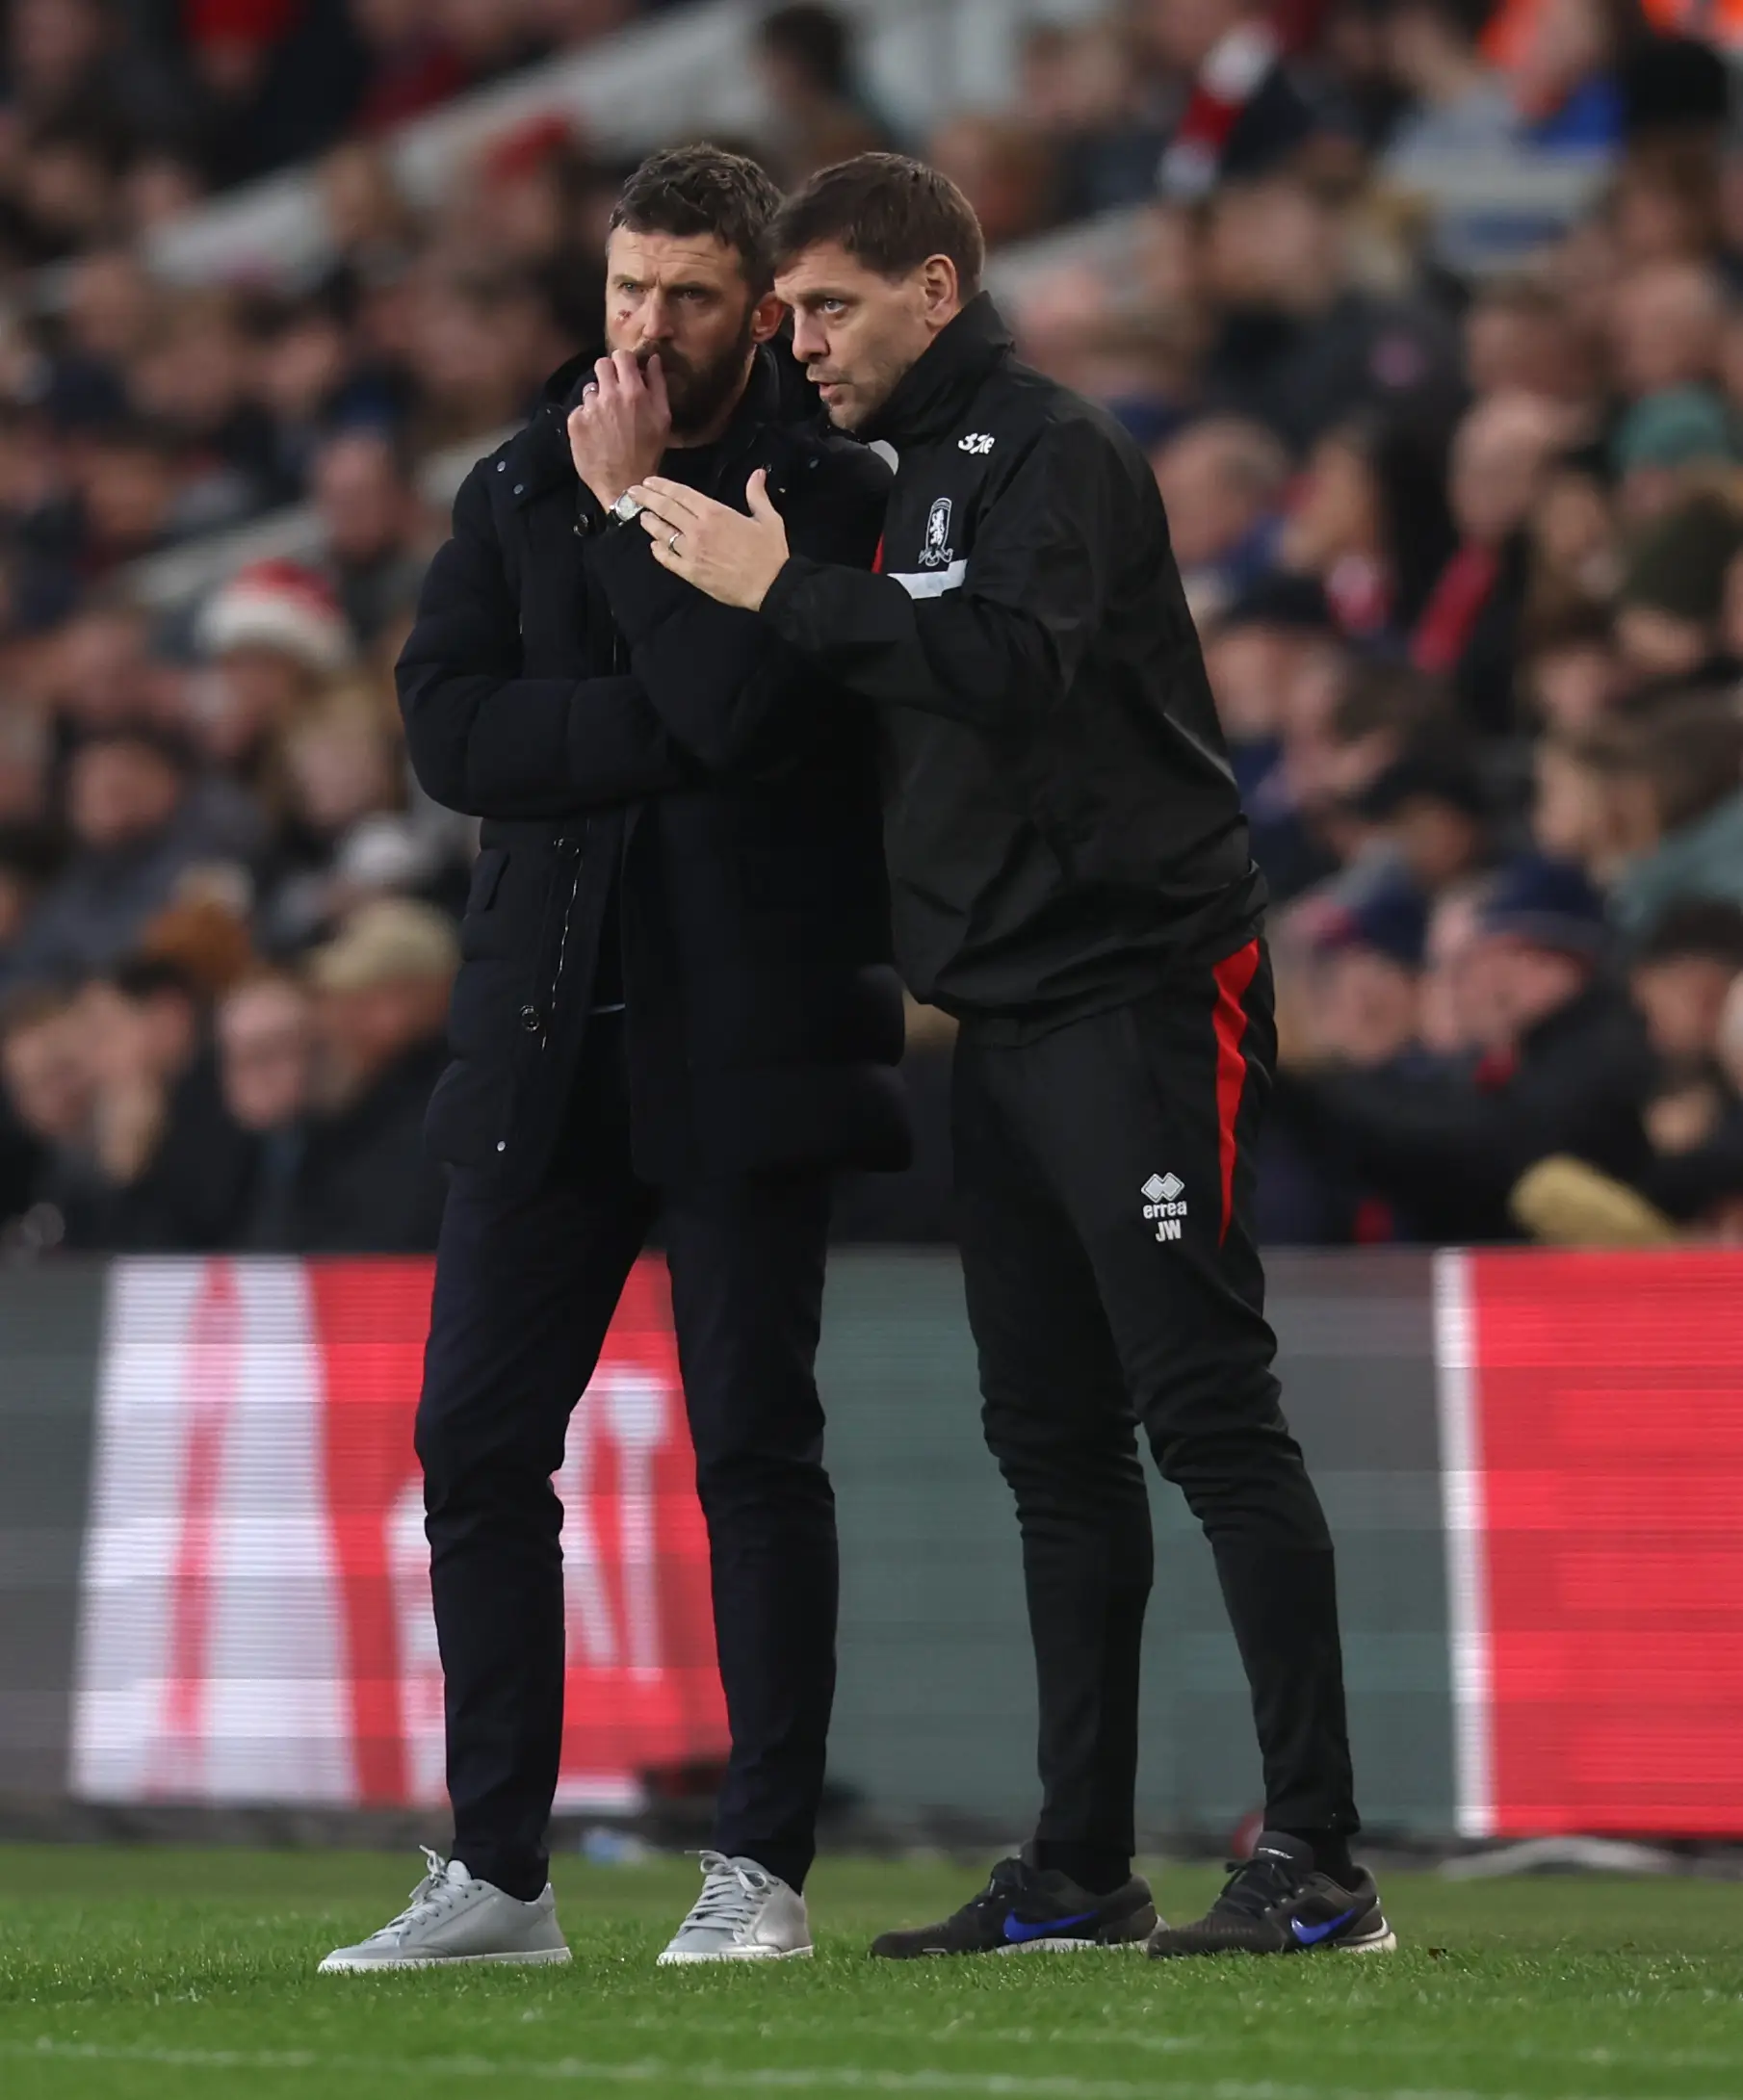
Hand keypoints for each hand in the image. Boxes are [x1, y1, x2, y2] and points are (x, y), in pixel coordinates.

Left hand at [567, 351, 669, 510]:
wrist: (625, 484)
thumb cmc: (649, 452)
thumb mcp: (663, 418)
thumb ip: (658, 384)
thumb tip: (654, 358)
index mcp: (633, 391)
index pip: (621, 356)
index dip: (623, 362)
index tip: (626, 372)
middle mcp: (609, 395)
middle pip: (601, 365)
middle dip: (607, 374)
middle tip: (613, 391)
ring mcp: (590, 408)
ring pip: (590, 389)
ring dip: (597, 399)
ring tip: (606, 420)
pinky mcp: (575, 422)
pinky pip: (579, 410)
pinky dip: (586, 418)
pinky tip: (595, 434)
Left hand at [629, 468, 789, 610]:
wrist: (771, 585)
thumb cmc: (770, 551)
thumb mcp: (768, 518)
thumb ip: (757, 494)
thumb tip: (757, 473)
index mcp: (714, 512)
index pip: (680, 494)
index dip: (662, 486)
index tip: (649, 482)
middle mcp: (698, 529)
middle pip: (665, 509)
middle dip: (646, 499)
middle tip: (633, 492)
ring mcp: (691, 552)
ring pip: (662, 533)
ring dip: (650, 523)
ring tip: (642, 517)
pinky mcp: (691, 572)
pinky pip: (668, 559)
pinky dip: (658, 551)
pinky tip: (654, 546)